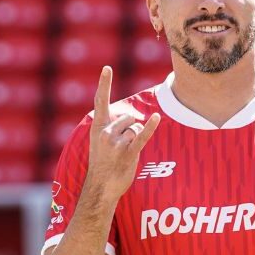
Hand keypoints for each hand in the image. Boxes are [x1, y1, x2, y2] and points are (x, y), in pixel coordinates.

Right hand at [84, 66, 160, 200]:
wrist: (101, 186)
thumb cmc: (103, 164)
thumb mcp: (99, 142)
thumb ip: (110, 127)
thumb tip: (129, 119)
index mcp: (97, 128)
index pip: (100, 101)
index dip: (104, 84)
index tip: (107, 68)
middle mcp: (105, 132)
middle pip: (128, 117)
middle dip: (131, 127)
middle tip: (122, 146)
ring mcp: (117, 142)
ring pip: (136, 127)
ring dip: (136, 138)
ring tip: (125, 152)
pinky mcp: (129, 152)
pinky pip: (142, 136)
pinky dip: (151, 127)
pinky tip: (157, 118)